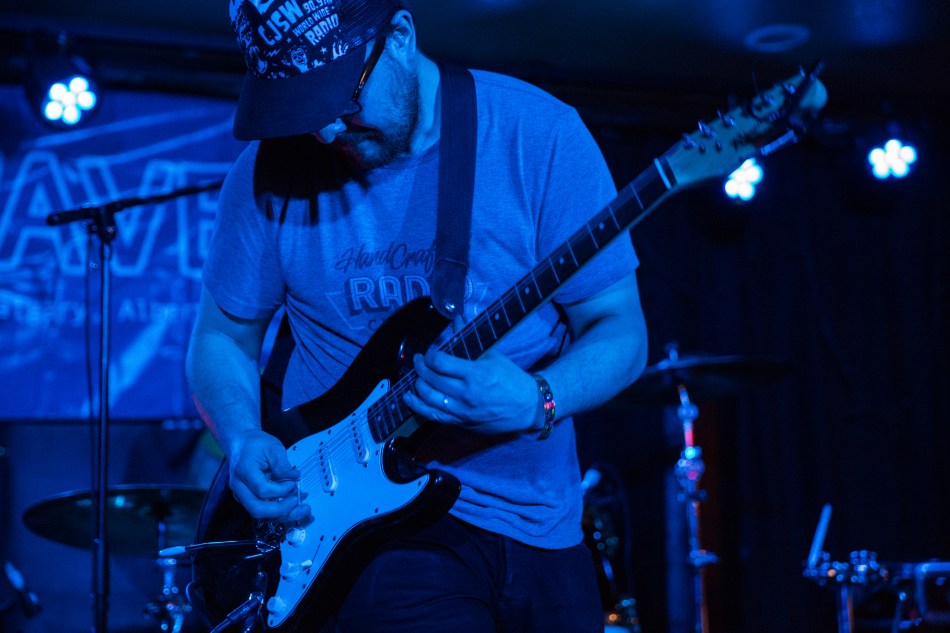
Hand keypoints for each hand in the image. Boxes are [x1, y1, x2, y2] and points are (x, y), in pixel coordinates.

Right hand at [226, 429, 310, 522]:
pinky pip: (263, 511)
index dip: (280, 490)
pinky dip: (279, 512)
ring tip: (302, 510)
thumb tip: (295, 477)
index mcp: (244, 471)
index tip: (293, 484)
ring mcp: (242, 495)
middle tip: (297, 501)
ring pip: (260, 514)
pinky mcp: (249, 499)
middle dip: (281, 510)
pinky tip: (294, 508)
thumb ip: (282, 464)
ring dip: (283, 515)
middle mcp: (240, 487)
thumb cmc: (255, 444)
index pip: (262, 489)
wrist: (240, 444)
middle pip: (257, 509)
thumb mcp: (272, 447)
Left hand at [404, 348, 540, 434]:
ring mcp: (462, 411)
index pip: (441, 363)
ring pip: (429, 398)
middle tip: (418, 360)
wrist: (527, 407)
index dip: (430, 355)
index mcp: (476, 374)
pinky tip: (409, 398)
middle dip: (420, 367)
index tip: (430, 352)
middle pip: (431, 379)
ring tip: (416, 376)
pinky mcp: (461, 423)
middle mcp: (466, 394)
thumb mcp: (493, 355)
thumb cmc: (511, 379)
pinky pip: (434, 416)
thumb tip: (456, 320)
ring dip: (417, 385)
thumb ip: (469, 340)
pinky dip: (418, 406)